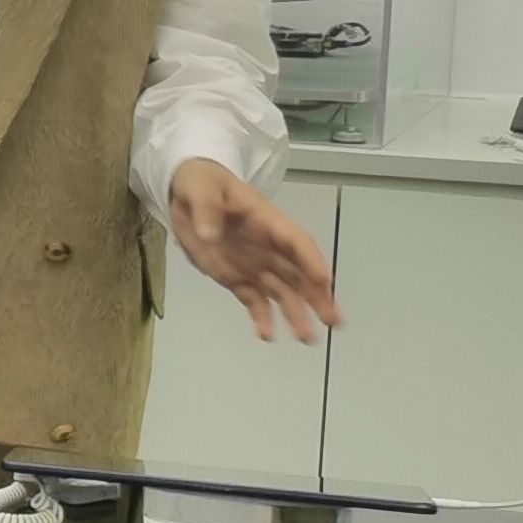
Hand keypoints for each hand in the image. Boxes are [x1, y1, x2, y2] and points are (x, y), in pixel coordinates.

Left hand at [169, 159, 342, 343]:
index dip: (310, 260)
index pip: (295, 242)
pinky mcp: (238, 279)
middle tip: (334, 321)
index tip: (325, 279)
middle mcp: (269, 247)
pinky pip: (253, 300)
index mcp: (267, 221)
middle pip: (299, 273)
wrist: (188, 195)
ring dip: (296, 314)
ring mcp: (256, 265)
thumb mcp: (199, 187)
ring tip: (308, 338)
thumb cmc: (201, 184)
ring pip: (283, 292)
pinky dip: (261, 317)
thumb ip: (206, 209)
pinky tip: (267, 335)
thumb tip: (209, 234)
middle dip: (317, 296)